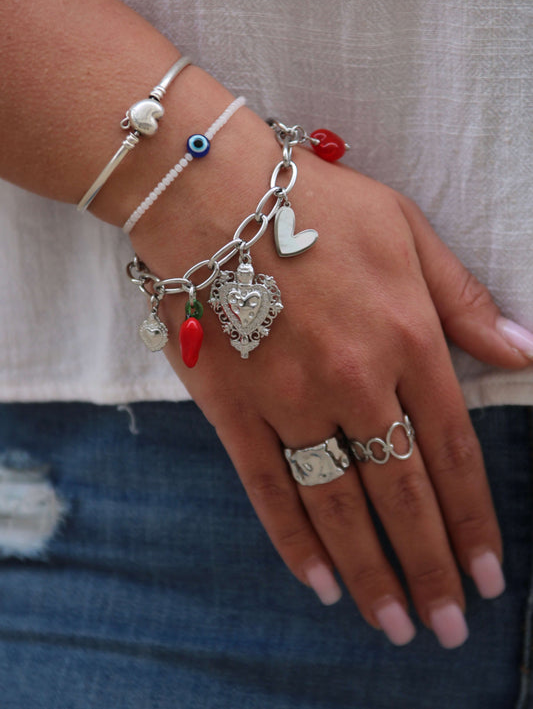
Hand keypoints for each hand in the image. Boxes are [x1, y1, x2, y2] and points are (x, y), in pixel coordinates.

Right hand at [130, 100, 528, 648]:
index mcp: (407, 336)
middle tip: (449, 627)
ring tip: (393, 625)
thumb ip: (465, 301)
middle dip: (430, 567)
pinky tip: (321, 582)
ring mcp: (290, 398)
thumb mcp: (407, 231)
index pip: (453, 452)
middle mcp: (356, 380)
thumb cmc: (317, 202)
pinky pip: (268, 487)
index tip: (489, 576)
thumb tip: (524, 354)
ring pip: (339, 504)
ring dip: (370, 571)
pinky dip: (295, 540)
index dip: (474, 521)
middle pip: (402, 494)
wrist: (212, 191)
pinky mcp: (234, 407)